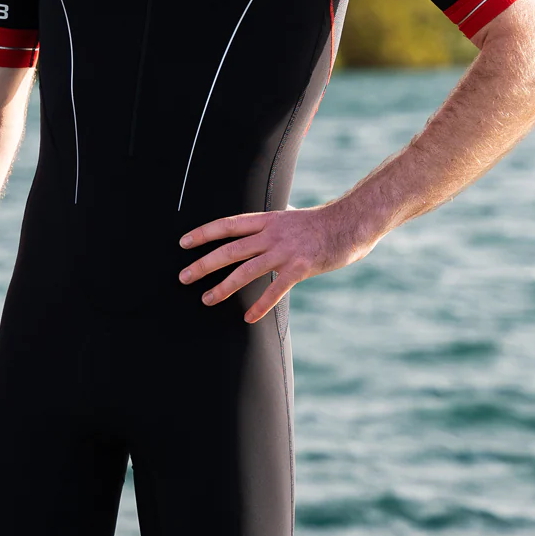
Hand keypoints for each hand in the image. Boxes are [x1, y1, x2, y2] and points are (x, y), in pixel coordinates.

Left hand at [178, 202, 378, 323]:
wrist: (350, 223)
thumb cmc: (320, 223)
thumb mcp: (289, 218)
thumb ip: (271, 225)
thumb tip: (258, 228)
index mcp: (266, 220)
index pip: (228, 225)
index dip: (204, 233)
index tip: (184, 243)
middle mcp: (271, 234)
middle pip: (229, 249)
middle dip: (204, 263)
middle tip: (183, 277)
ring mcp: (285, 251)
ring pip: (246, 269)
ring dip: (224, 286)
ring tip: (207, 299)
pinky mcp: (300, 268)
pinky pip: (275, 289)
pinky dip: (261, 304)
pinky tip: (249, 317)